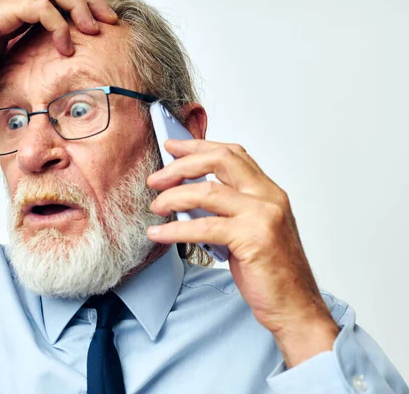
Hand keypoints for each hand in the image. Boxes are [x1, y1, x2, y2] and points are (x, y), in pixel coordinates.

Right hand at [0, 0, 117, 105]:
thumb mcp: (13, 65)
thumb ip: (34, 56)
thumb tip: (62, 67)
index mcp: (19, 10)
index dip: (86, 5)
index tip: (107, 26)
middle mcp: (13, 0)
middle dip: (91, 1)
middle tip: (110, 22)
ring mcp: (4, 3)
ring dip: (79, 8)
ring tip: (94, 31)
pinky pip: (38, 6)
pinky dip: (57, 24)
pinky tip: (66, 46)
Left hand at [147, 139, 339, 366]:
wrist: (294, 306)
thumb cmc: (270, 270)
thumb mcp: (249, 229)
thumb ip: (227, 208)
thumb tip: (186, 196)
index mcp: (268, 191)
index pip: (232, 154)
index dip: (199, 146)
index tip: (173, 146)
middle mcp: (268, 196)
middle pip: (219, 161)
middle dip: (181, 165)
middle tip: (156, 179)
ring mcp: (262, 216)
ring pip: (207, 191)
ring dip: (173, 196)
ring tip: (156, 206)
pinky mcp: (252, 238)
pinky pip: (203, 227)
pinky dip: (175, 229)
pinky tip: (159, 233)